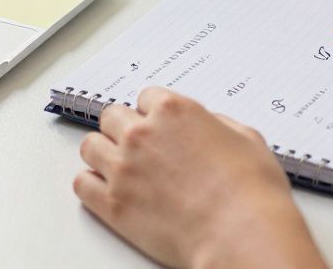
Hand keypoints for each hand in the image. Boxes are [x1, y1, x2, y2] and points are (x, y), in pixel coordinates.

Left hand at [74, 88, 325, 268]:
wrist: (242, 235)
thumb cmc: (251, 192)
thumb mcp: (246, 139)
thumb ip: (218, 124)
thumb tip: (207, 126)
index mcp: (174, 111)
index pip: (146, 97)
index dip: (154, 113)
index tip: (158, 125)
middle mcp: (142, 134)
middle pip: (112, 117)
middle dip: (125, 128)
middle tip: (138, 145)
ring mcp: (123, 169)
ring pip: (90, 146)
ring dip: (104, 152)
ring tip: (119, 165)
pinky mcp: (112, 204)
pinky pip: (81, 184)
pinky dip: (91, 184)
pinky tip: (106, 188)